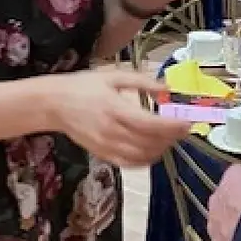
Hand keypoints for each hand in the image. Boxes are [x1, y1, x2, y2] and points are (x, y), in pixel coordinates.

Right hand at [46, 68, 190, 167]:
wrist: (53, 104)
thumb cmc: (83, 86)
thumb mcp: (112, 76)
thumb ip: (141, 81)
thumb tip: (166, 87)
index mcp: (115, 109)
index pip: (150, 124)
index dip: (172, 127)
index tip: (187, 123)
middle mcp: (112, 131)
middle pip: (150, 143)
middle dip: (171, 138)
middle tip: (182, 129)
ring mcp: (106, 146)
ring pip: (142, 157)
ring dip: (161, 150)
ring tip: (170, 139)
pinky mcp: (103, 154)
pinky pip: (129, 163)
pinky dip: (146, 160)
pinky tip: (154, 151)